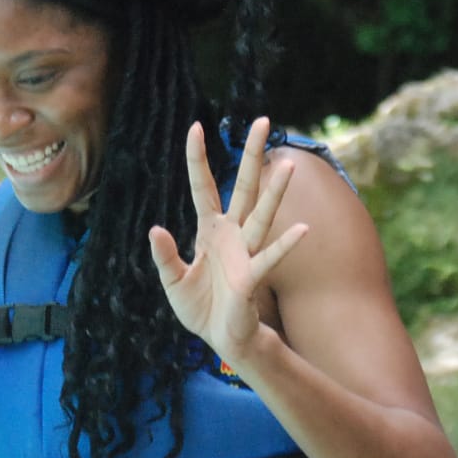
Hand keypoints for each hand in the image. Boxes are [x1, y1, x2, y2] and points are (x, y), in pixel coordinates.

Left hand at [148, 118, 306, 370]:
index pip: (202, 186)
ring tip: (288, 166)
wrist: (221, 337)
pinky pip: (269, 257)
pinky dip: (285, 244)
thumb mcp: (173, 280)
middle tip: (262, 121)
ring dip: (274, 192)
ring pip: (261, 215)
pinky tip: (302, 229)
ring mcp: (244, 251)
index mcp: (209, 229)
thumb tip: (154, 229)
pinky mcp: (252, 276)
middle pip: (242, 186)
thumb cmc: (200, 306)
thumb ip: (164, 255)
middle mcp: (231, 233)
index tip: (196, 127)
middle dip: (251, 155)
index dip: (198, 158)